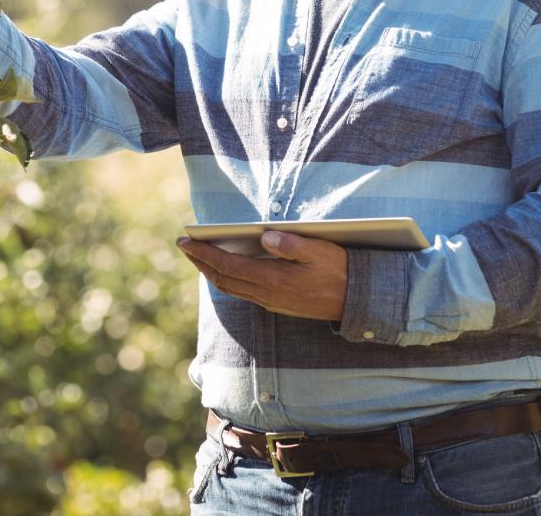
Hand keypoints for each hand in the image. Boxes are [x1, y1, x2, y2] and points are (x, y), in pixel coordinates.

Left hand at [177, 231, 347, 320]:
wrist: (355, 301)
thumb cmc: (338, 270)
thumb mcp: (319, 251)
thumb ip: (291, 244)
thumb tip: (266, 236)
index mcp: (273, 278)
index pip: (227, 265)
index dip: (203, 253)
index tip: (185, 241)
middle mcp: (267, 294)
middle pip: (223, 278)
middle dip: (200, 262)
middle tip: (185, 246)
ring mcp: (270, 302)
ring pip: (231, 288)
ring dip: (211, 272)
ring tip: (200, 257)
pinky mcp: (277, 304)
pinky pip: (243, 292)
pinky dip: (228, 280)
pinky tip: (226, 270)